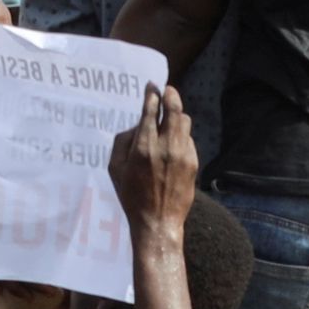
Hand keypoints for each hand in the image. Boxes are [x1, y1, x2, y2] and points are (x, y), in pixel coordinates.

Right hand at [108, 82, 198, 238]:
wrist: (157, 222)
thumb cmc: (131, 196)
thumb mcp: (115, 169)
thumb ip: (122, 142)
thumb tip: (136, 125)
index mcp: (143, 146)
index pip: (151, 109)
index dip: (152, 94)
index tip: (152, 87)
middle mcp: (165, 146)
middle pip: (174, 108)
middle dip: (171, 94)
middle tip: (167, 90)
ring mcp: (182, 153)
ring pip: (184, 121)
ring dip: (177, 114)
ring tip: (171, 115)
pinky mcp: (193, 162)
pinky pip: (188, 139)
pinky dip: (181, 135)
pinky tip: (174, 141)